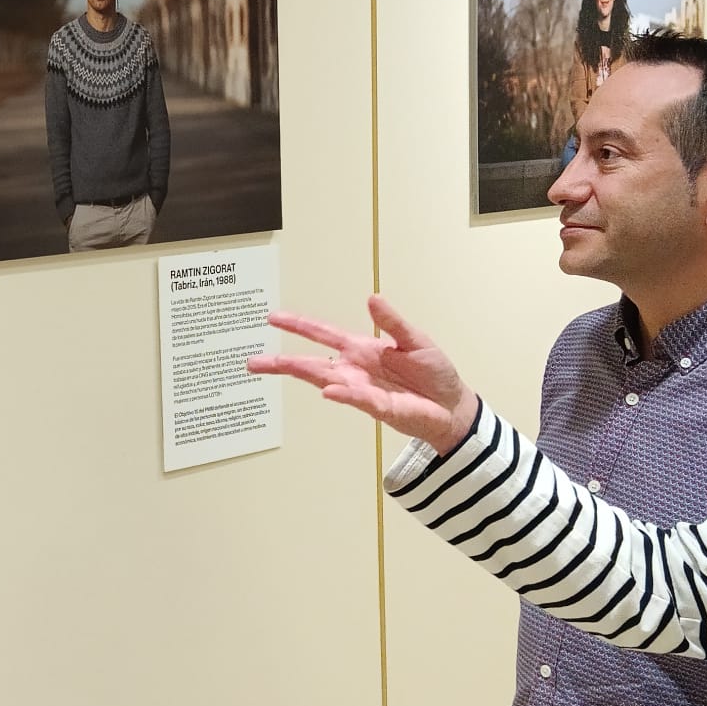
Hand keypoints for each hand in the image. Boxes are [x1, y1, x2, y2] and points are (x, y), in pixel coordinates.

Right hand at [246, 295, 478, 452]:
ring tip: (277, 366)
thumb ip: (392, 322)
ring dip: (302, 373)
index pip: (323, 334)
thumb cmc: (434, 374)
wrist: (453, 406)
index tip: (273, 319)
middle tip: (253, 361)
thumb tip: (372, 298)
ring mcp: (362, 389)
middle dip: (282, 361)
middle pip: (311, 362)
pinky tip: (329, 390)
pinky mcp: (378, 407)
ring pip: (324, 380)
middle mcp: (354, 369)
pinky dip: (343, 394)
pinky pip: (357, 399)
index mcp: (361, 349)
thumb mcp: (415, 339)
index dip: (299, 325)